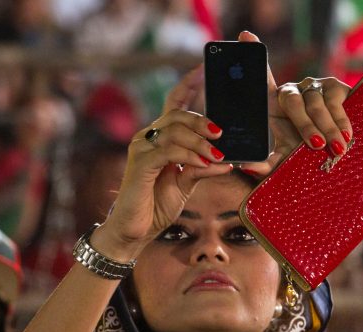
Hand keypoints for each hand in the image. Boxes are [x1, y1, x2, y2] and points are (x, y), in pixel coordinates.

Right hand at [97, 64, 232, 256]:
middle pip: (177, 114)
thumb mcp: (186, 183)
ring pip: (174, 130)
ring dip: (199, 142)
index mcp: (160, 139)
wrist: (134, 231)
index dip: (188, 84)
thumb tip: (228, 160)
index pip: (174, 103)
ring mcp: (141, 149)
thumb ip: (202, 168)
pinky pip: (169, 151)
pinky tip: (203, 162)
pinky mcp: (140, 163)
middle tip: (221, 133)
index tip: (204, 69)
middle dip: (202, 121)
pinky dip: (189, 155)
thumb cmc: (156, 205)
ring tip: (217, 154)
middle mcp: (148, 138)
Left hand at [236, 31, 352, 175]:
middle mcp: (292, 90)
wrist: (335, 157)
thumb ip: (265, 165)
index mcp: (273, 103)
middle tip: (315, 146)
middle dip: (305, 125)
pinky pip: (336, 103)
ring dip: (327, 128)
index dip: (254, 54)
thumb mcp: (284, 161)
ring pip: (316, 104)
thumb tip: (246, 166)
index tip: (245, 37)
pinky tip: (345, 136)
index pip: (261, 77)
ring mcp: (314, 86)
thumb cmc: (303, 156)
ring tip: (334, 148)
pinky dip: (341, 122)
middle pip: (292, 100)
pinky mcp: (336, 87)